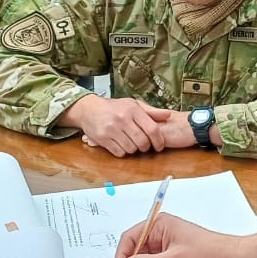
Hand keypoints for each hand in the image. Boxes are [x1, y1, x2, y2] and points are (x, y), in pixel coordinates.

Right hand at [83, 103, 208, 151]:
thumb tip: (168, 115)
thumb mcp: (133, 105)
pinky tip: (121, 145)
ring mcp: (112, 129)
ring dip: (134, 149)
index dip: (159, 141)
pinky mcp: (103, 139)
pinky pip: (119, 152)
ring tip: (131, 143)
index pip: (152, 129)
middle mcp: (122, 119)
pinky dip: (123, 152)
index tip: (159, 146)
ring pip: (132, 149)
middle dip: (146, 147)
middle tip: (144, 145)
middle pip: (143, 142)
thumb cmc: (113, 107)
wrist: (88, 109)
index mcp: (132, 109)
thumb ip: (151, 112)